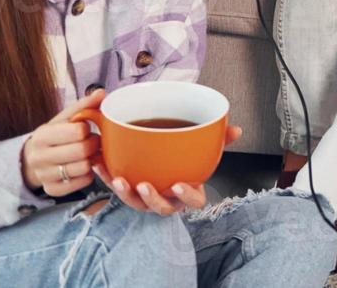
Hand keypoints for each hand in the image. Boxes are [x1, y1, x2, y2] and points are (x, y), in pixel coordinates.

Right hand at [21, 90, 103, 196]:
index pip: (77, 131)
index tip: (86, 128)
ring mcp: (44, 176)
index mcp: (42, 136)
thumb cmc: (54, 135)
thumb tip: (101, 92)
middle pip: (82, 151)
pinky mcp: (52, 190)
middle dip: (93, 144)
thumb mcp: (64, 119)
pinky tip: (83, 166)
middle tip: (93, 141)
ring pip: (84, 168)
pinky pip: (82, 183)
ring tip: (89, 153)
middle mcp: (39, 157)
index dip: (87, 128)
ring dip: (92, 159)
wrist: (32, 158)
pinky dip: (88, 174)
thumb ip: (83, 106)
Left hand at [93, 125, 241, 215]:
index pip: (193, 201)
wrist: (164, 166)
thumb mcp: (203, 151)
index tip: (179, 184)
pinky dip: (107, 177)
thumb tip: (236, 130)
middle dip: (152, 199)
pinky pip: (117, 189)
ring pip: (136, 203)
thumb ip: (219, 141)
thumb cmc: (186, 162)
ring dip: (125, 193)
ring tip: (119, 179)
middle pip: (161, 207)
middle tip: (145, 186)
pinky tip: (100, 164)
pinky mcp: (129, 192)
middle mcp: (167, 199)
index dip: (187, 196)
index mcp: (188, 192)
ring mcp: (147, 199)